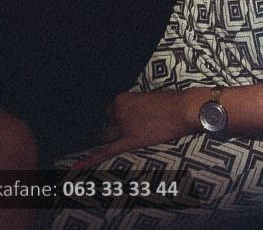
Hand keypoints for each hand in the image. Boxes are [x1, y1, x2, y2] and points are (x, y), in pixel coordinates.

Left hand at [74, 89, 201, 166]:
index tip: (117, 122)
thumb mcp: (148, 100)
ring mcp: (123, 125)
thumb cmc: (172, 103)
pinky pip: (107, 151)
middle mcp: (118, 111)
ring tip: (119, 142)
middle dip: (111, 130)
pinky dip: (91, 159)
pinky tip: (78, 165)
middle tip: (121, 132)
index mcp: (122, 98)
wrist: (184, 109)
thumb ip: (134, 109)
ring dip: (109, 139)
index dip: (114, 119)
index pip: (108, 111)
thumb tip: (132, 120)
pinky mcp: (131, 140)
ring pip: (106, 137)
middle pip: (106, 125)